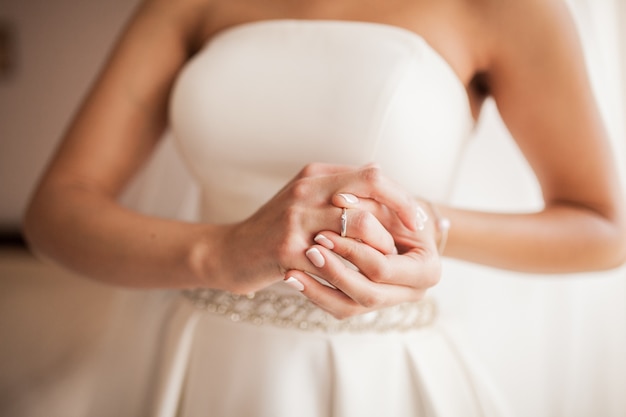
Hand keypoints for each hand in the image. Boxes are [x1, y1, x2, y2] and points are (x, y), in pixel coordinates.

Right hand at [208, 163, 420, 293]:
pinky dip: (355, 269)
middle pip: (370, 191)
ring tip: (386, 262)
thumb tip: (383, 195)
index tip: (415, 219)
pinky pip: (335, 258)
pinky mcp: (287, 248)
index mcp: (315, 176)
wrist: (229, 252)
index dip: (399, 196)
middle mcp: (306, 190)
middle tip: (411, 243)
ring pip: (359, 222)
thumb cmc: (273, 229)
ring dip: (380, 246)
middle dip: (398, 219)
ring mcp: (296, 218)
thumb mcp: (304, 201)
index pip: (371, 174)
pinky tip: (361, 279)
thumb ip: (337, 193)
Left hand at [283, 194, 441, 318]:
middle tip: (307, 251)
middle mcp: (414, 292)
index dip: (354, 251)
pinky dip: (315, 294)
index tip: (322, 234)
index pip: (383, 267)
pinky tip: (292, 279)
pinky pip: (339, 308)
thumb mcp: (390, 203)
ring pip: (351, 307)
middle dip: (336, 272)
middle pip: (369, 292)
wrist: (403, 227)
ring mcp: (389, 301)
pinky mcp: (368, 303)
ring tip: (292, 272)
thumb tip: (338, 199)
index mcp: (427, 269)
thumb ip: (371, 203)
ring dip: (320, 289)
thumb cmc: (399, 210)